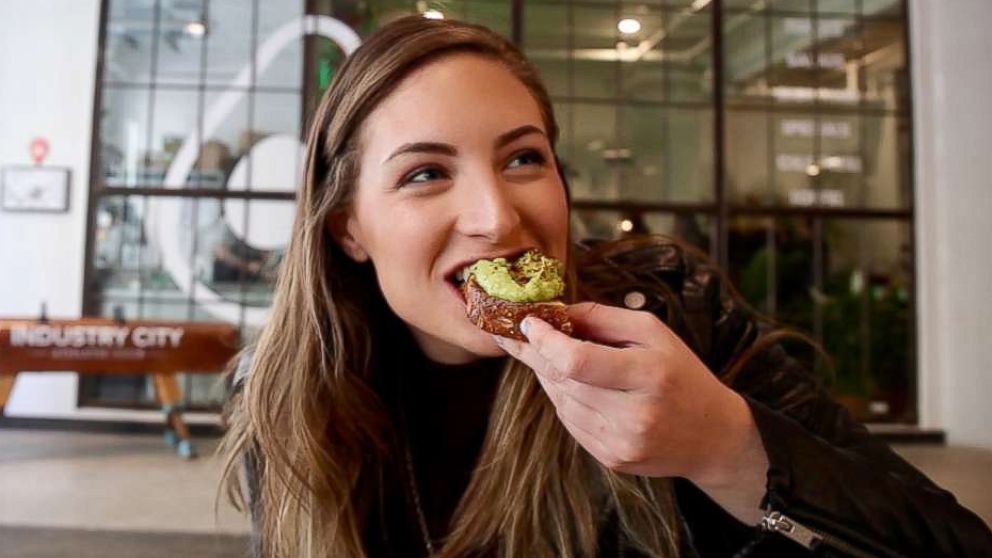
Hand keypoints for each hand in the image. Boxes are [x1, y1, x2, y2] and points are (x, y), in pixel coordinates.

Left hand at [492, 302, 766, 492]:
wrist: (712, 435)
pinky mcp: (612, 459)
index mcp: (649, 375)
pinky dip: (564, 400)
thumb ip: (602, 318)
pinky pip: (570, 423)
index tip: (528, 322)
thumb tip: (555, 312)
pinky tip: (574, 385)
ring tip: (551, 355)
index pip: (577, 361)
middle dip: (538, 354)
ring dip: (549, 376)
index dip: (544, 341)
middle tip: (521, 334)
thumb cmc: (681, 374)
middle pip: (564, 381)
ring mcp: (621, 443)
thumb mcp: (653, 332)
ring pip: (561, 402)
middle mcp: (634, 414)